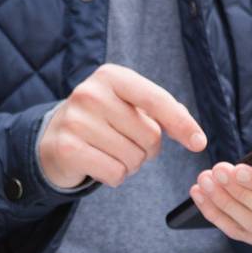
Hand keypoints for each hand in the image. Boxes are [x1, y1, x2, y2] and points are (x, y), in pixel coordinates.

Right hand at [36, 64, 208, 189]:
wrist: (53, 138)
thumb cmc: (101, 121)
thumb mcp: (128, 105)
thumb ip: (161, 112)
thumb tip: (194, 135)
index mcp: (112, 76)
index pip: (156, 100)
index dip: (181, 123)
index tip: (199, 143)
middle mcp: (91, 93)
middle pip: (150, 135)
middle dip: (147, 149)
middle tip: (126, 143)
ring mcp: (76, 120)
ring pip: (134, 158)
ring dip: (130, 164)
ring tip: (109, 152)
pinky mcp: (67, 148)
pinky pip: (115, 173)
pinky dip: (114, 176)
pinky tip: (98, 164)